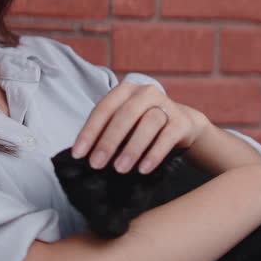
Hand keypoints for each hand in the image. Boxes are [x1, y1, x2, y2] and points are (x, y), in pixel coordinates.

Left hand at [71, 82, 209, 174]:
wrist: (182, 124)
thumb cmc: (142, 125)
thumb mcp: (123, 124)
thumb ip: (106, 133)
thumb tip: (84, 155)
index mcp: (126, 90)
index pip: (104, 109)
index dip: (89, 132)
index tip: (78, 154)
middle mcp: (146, 92)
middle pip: (125, 115)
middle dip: (109, 141)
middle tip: (96, 164)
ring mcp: (166, 104)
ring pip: (148, 123)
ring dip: (132, 148)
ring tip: (120, 169)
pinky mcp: (181, 121)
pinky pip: (168, 137)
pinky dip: (154, 154)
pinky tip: (143, 169)